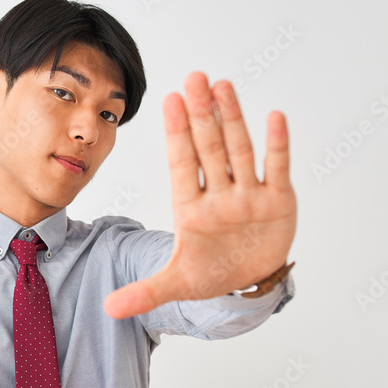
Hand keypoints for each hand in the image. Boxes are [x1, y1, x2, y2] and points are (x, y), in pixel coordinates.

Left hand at [103, 72, 296, 318]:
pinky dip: (277, 146)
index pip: (183, 164)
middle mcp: (219, 195)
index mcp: (192, 208)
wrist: (247, 283)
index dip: (177, 133)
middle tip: (194, 77)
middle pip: (209, 148)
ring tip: (223, 85)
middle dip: (202, 114)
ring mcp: (248, 195)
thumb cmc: (211, 273)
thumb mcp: (176, 284)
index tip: (170, 101)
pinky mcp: (278, 202)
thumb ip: (144, 293)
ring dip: (233, 119)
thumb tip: (109, 310)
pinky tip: (274, 117)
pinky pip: (276, 169)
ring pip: (240, 151)